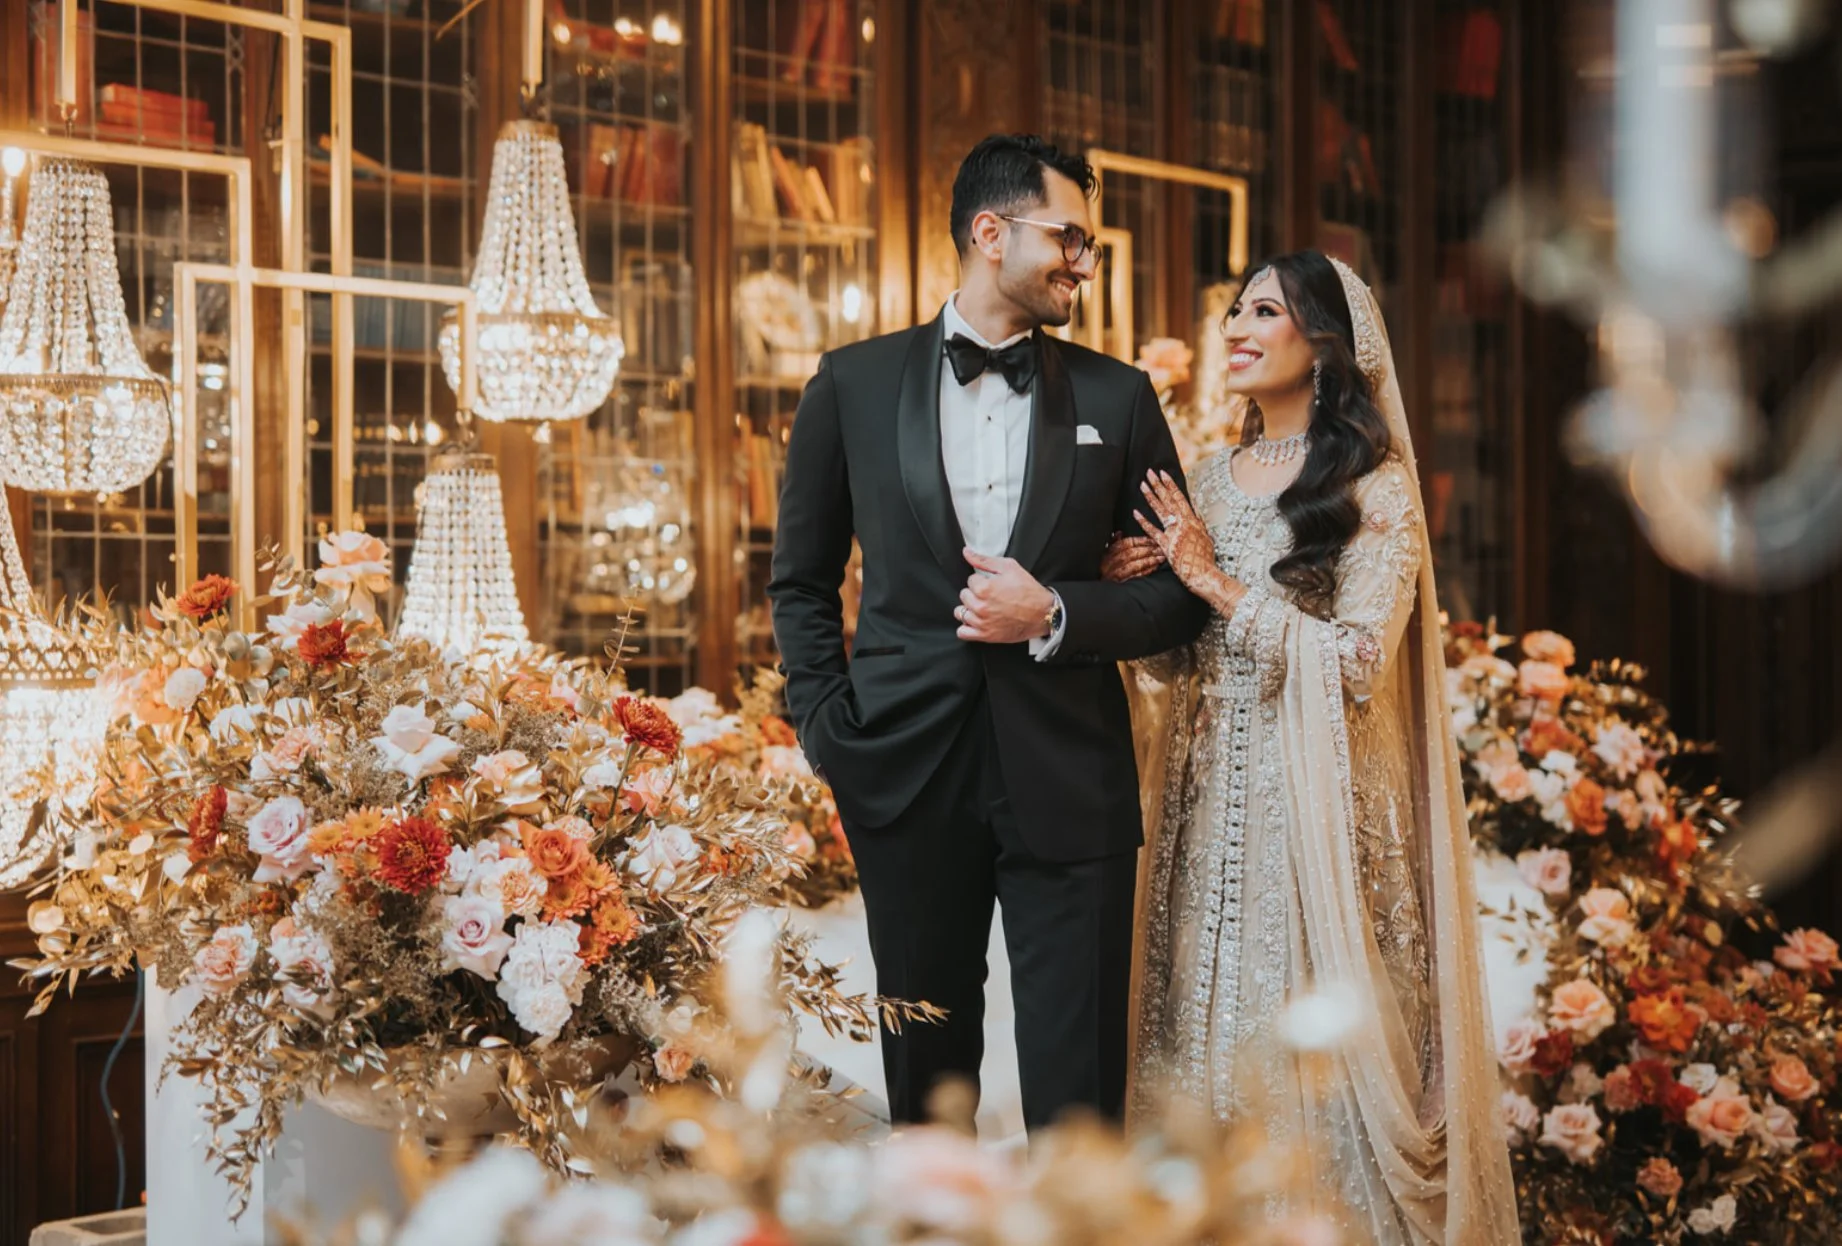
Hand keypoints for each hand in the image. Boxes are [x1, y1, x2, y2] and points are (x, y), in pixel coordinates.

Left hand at [956, 548, 1054, 642]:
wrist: (1043, 613)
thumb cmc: (1029, 592)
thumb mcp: (1009, 568)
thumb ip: (984, 560)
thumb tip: (967, 553)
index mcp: (985, 589)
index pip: (970, 580)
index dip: (981, 580)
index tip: (990, 584)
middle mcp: (981, 606)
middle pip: (964, 596)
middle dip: (974, 593)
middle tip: (989, 595)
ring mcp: (982, 622)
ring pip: (960, 613)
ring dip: (969, 609)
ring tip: (982, 607)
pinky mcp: (985, 636)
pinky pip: (963, 633)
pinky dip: (967, 627)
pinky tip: (976, 621)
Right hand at [1101, 533, 1163, 582]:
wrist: (1099, 593)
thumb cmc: (1104, 571)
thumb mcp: (1104, 556)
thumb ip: (1113, 544)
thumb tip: (1119, 533)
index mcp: (1106, 554)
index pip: (1125, 543)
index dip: (1140, 541)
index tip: (1153, 540)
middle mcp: (1109, 564)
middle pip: (1131, 553)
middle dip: (1147, 550)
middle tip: (1161, 548)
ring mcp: (1114, 575)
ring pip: (1134, 565)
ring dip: (1149, 560)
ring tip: (1161, 557)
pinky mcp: (1120, 585)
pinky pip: (1135, 577)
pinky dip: (1146, 571)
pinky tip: (1154, 567)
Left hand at [1136, 470, 1243, 614]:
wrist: (1204, 574)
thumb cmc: (1205, 559)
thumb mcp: (1204, 537)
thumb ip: (1196, 526)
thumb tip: (1193, 516)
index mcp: (1193, 520)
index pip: (1180, 497)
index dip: (1170, 485)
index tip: (1163, 473)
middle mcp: (1184, 524)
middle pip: (1169, 500)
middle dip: (1158, 485)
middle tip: (1149, 472)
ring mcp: (1174, 534)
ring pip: (1161, 511)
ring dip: (1151, 497)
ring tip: (1142, 485)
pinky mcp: (1166, 546)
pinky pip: (1153, 531)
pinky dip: (1144, 522)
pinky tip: (1135, 512)